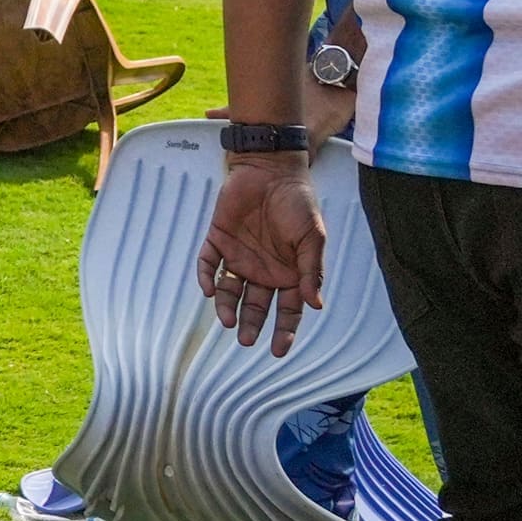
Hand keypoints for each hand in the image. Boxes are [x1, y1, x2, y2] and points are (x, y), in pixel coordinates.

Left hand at [198, 153, 328, 353]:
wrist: (271, 169)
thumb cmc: (298, 203)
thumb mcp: (312, 237)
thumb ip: (311, 270)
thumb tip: (315, 305)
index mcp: (288, 273)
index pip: (287, 310)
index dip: (285, 331)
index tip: (279, 351)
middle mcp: (262, 270)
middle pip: (255, 306)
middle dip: (251, 324)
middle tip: (247, 340)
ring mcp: (238, 256)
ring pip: (229, 290)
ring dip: (227, 307)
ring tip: (228, 321)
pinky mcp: (217, 240)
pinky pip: (207, 264)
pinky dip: (205, 277)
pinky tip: (209, 290)